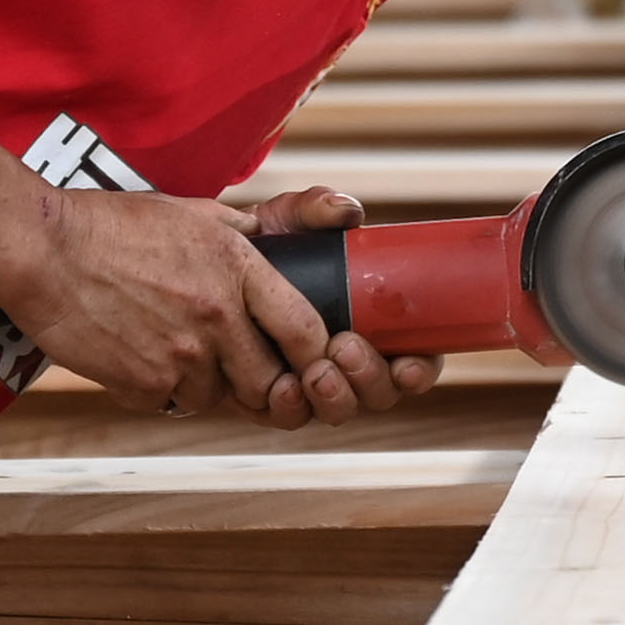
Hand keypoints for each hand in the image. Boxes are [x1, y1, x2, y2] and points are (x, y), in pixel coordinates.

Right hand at [5, 186, 433, 429]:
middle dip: (267, 382)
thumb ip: (249, 232)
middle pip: (272, 383)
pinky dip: (165, 389)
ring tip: (182, 351)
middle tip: (249, 369)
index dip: (315, 352)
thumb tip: (292, 234)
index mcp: (238, 271)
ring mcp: (179, 357)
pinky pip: (172, 403)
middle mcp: (216, 319)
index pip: (306, 331)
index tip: (307, 354)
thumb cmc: (117, 225)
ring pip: (221, 399)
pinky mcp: (142, 384)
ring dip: (211, 385)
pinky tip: (145, 355)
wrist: (43, 249)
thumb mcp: (196, 213)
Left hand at [244, 188, 442, 426]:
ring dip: (336, 397)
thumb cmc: (264, 243)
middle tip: (346, 349)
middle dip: (369, 380)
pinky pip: (288, 417)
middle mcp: (347, 361)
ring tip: (317, 371)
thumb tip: (346, 212)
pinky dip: (290, 408)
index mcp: (373, 326)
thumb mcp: (290, 219)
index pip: (413, 360)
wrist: (205, 265)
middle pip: (380, 394)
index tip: (406, 363)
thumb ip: (316, 207)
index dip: (419, 371)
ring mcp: (311, 383)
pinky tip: (282, 387)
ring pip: (339, 410)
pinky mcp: (271, 396)